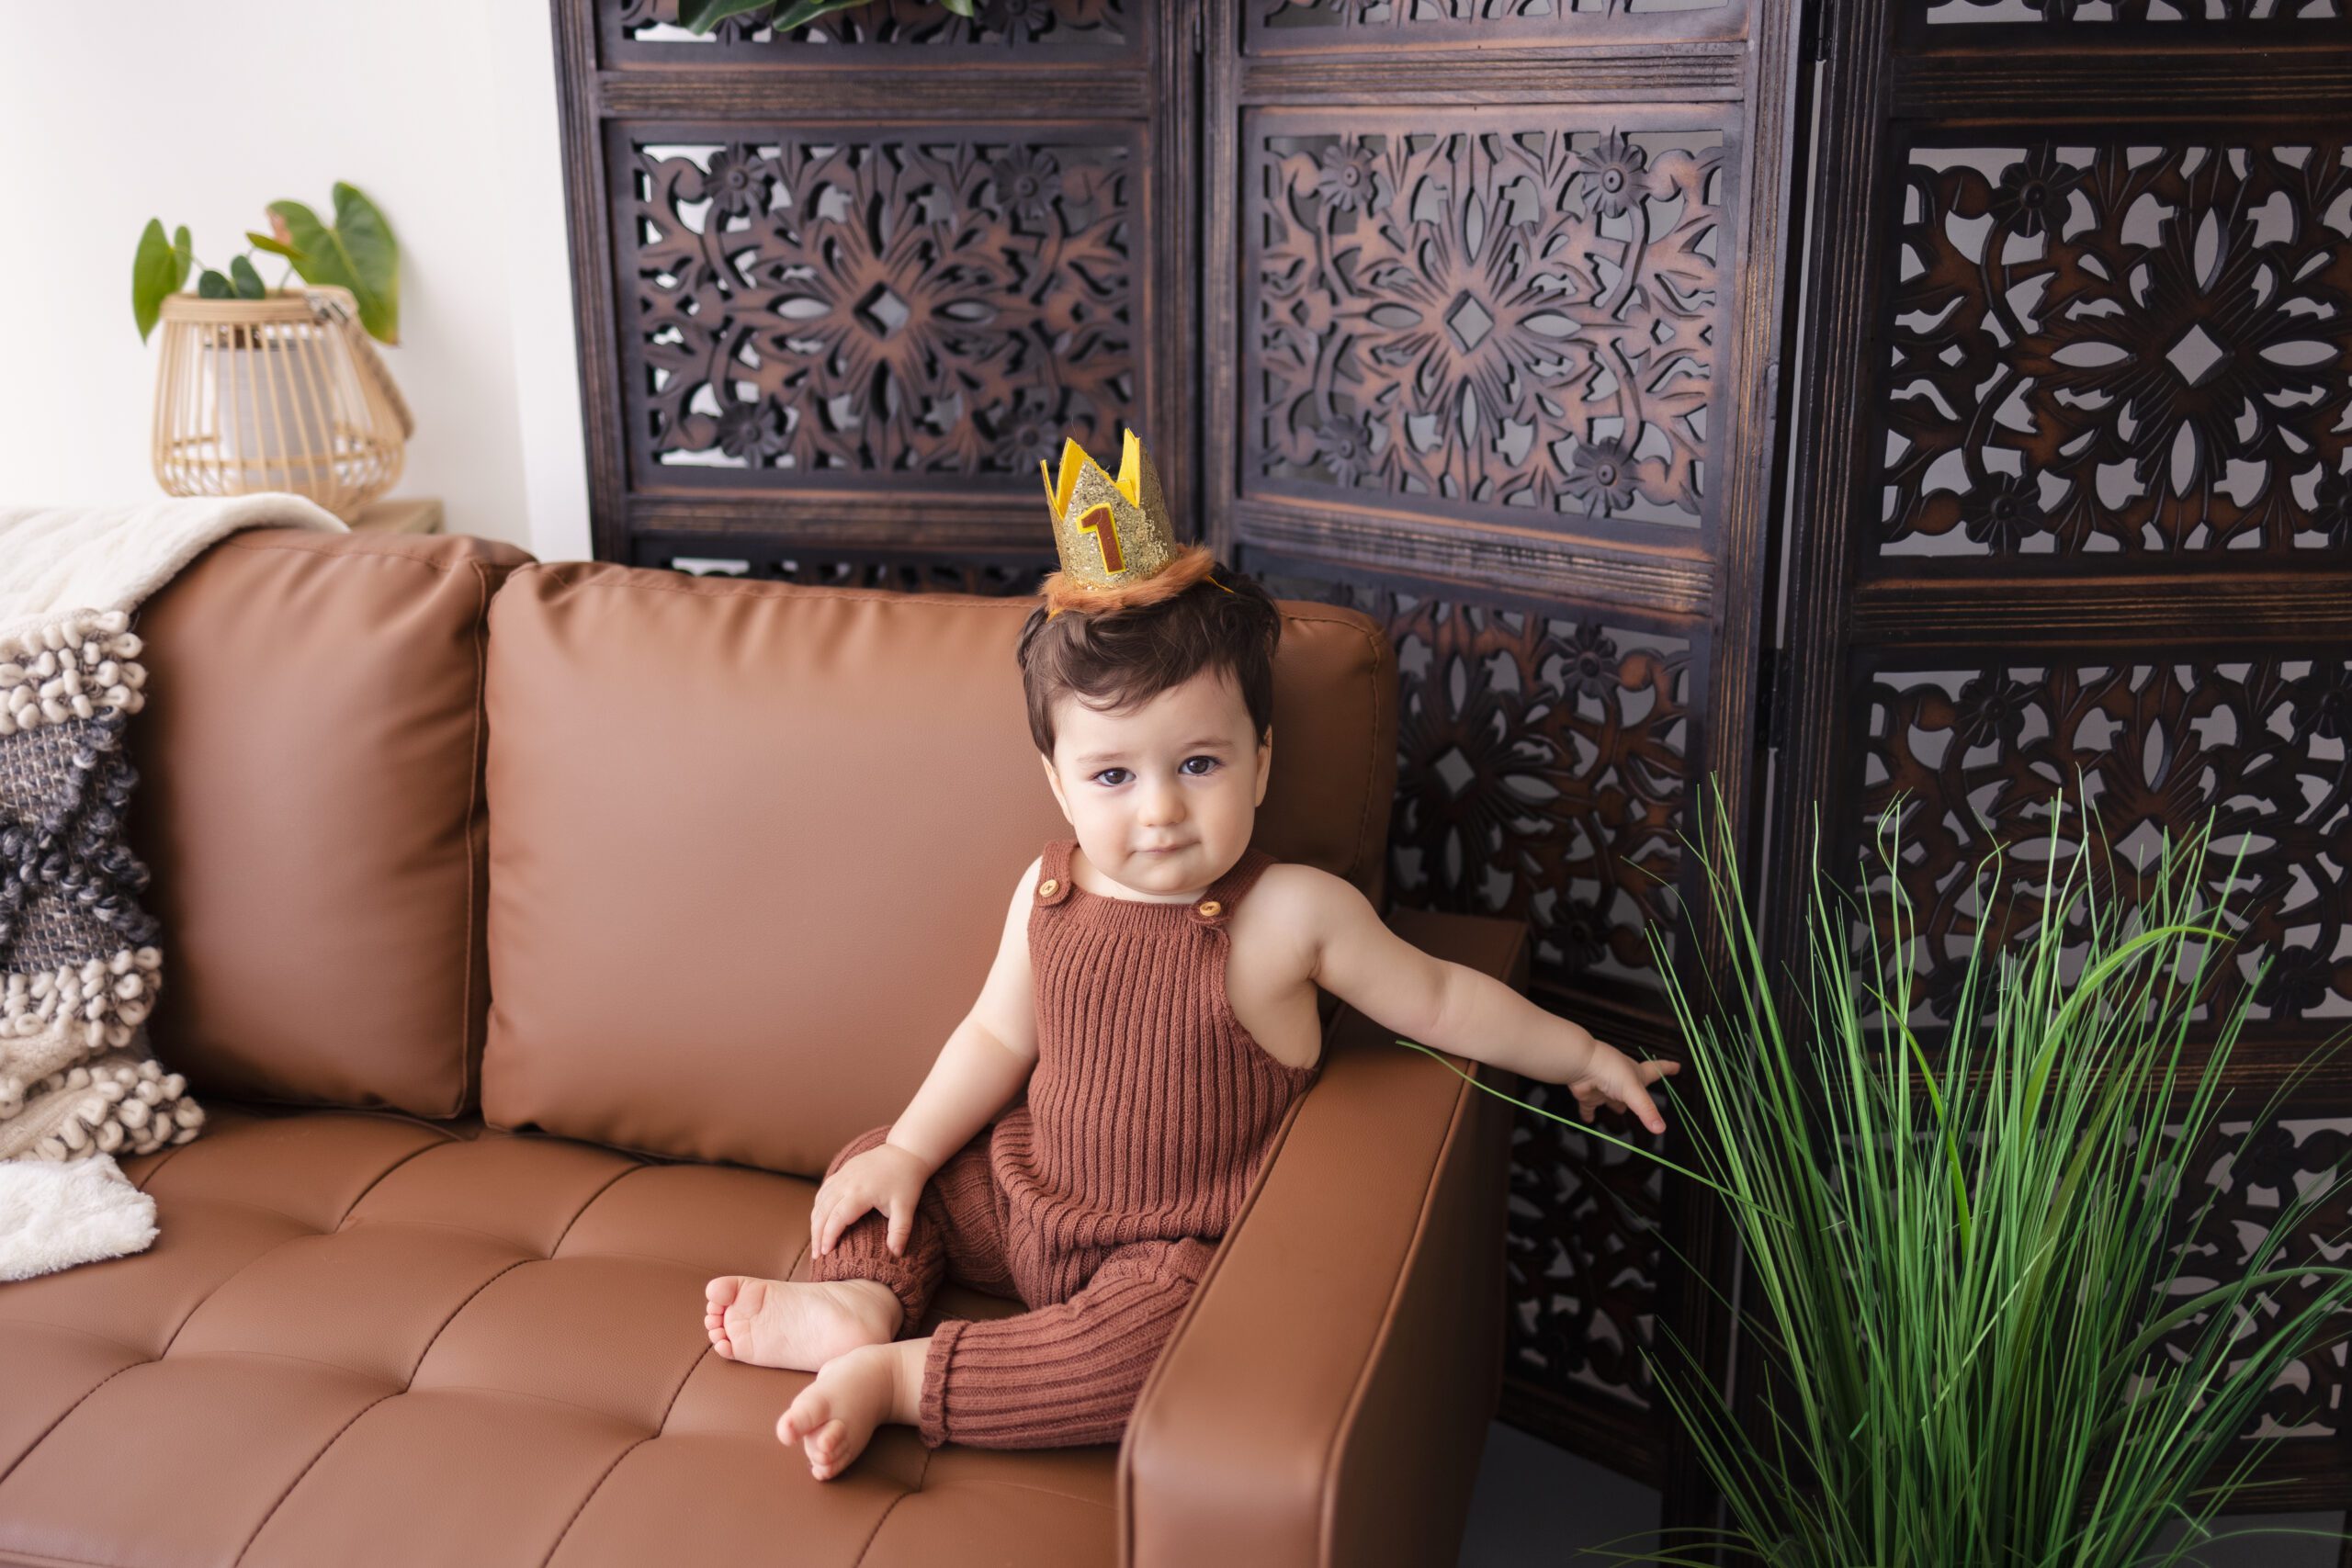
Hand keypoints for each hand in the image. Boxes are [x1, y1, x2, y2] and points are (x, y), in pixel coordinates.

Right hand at [810, 1141, 931, 1259]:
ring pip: (820, 1201)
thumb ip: (900, 1231)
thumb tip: (897, 1253)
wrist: (905, 1152)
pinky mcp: (842, 1171)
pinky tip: (819, 1219)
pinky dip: (818, 1207)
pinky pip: (824, 1191)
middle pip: (823, 1211)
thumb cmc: (906, 1181)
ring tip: (816, 1242)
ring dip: (815, 1222)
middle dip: (817, 1234)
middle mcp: (847, 1183)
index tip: (824, 1253)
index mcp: (861, 1192)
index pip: (837, 1218)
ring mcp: (843, 1175)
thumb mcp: (906, 1207)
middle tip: (816, 1255)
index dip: (828, 1236)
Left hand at [1563, 1028, 1680, 1135]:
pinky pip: (1588, 1107)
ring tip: (1618, 1112)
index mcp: (1637, 1074)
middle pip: (1633, 1089)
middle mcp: (1622, 1080)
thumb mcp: (1634, 1091)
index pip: (1657, 1070)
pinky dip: (1588, 1114)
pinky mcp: (1589, 1095)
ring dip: (1614, 1105)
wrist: (1581, 1064)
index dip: (1667, 1068)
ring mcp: (1605, 1087)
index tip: (1677, 1066)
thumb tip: (1660, 1128)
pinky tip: (1589, 1120)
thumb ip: (1647, 1111)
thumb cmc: (1611, 1070)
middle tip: (1642, 1102)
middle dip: (1638, 1095)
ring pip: (1611, 1099)